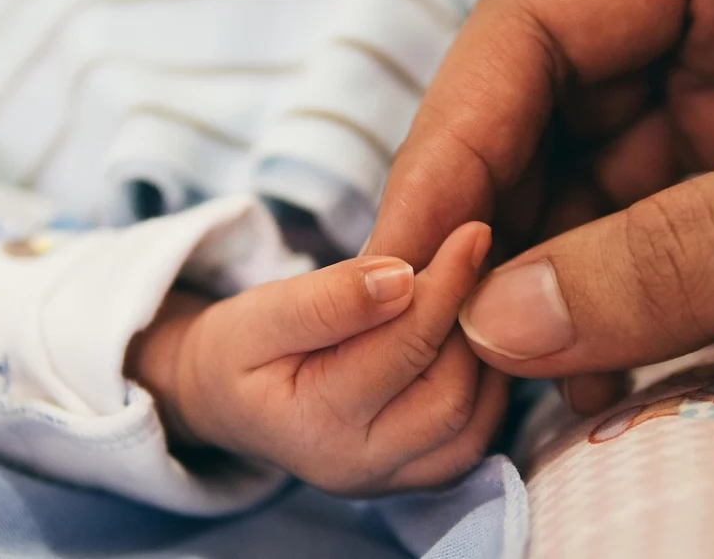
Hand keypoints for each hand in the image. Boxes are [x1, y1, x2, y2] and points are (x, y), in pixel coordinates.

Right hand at [128, 223, 508, 494]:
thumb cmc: (241, 349)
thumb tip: (403, 278)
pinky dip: (485, 385)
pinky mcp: (414, 477)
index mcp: (314, 425)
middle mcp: (358, 467)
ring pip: (473, 422)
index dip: (445, 285)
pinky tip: (470, 336)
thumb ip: (328, 299)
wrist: (227, 399)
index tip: (471, 232)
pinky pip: (474, 437)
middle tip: (477, 260)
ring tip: (473, 294)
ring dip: (485, 354)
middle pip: (449, 394)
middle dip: (469, 322)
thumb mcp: (261, 313)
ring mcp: (390, 480)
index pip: (403, 348)